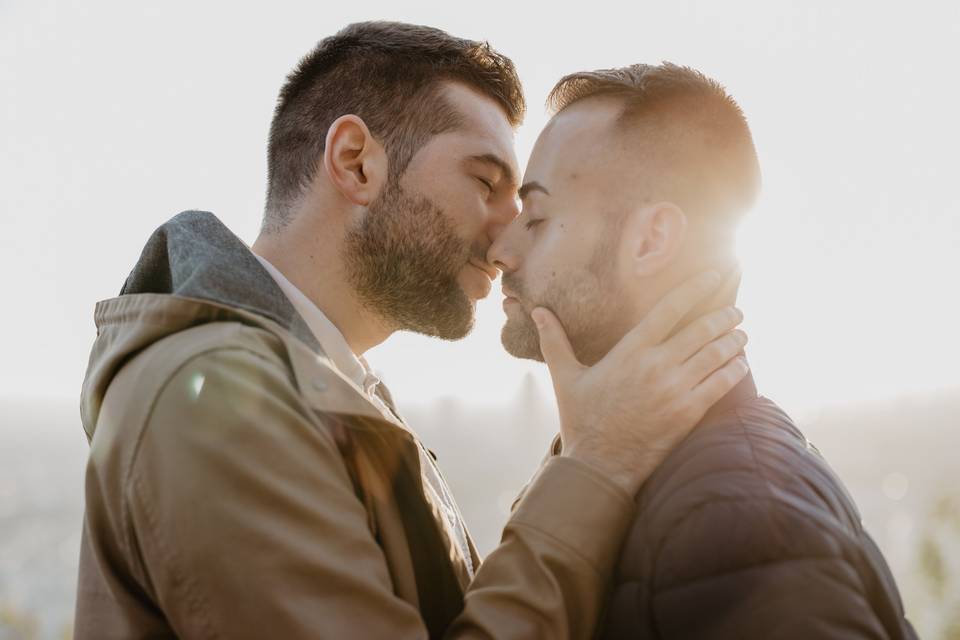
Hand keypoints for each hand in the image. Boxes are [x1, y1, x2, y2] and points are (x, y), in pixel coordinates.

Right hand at [532, 271, 748, 494]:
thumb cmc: (581, 420)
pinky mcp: (688, 413)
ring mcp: (675, 390)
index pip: (669, 309)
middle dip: (725, 316)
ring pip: (716, 355)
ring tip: (742, 334)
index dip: (695, 289)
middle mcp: (656, 365)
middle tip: (736, 311)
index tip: (714, 277)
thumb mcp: (564, 377)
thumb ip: (555, 341)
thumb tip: (538, 311)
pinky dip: (735, 370)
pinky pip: (721, 385)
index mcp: (630, 351)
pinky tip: (741, 363)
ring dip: (734, 341)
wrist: (598, 466)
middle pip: (702, 330)